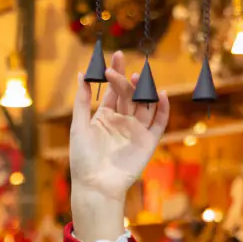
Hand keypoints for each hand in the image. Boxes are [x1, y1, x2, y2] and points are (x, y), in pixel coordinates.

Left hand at [68, 51, 168, 241]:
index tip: (115, 56)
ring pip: (144, 105)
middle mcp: (123, 121)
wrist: (96, 185)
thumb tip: (81, 73)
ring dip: (144, 91)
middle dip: (127, 79)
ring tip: (139, 78)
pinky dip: (163, 109)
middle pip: (129, 94)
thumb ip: (82, 100)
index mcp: (105, 117)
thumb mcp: (79, 125)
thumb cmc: (83, 158)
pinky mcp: (148, 142)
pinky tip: (160, 95)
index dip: (115, 74)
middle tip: (123, 65)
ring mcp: (136, 131)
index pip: (113, 91)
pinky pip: (159, 123)